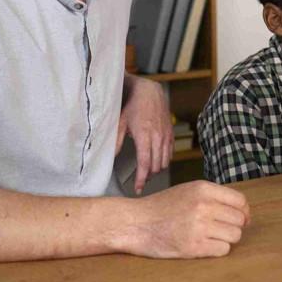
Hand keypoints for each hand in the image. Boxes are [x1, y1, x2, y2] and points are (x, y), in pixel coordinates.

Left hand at [116, 76, 172, 194]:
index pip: (145, 164)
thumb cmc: (133, 106)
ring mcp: (166, 135)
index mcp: (144, 135)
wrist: (150, 92)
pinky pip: (170, 154)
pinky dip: (164, 161)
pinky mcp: (171, 134)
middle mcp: (157, 137)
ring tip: (147, 173)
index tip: (138, 189)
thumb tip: (110, 158)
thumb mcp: (120, 122)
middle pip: (156, 166)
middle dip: (148, 177)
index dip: (141, 179)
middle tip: (140, 181)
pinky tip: (156, 161)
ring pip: (165, 162)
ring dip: (156, 170)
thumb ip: (116, 140)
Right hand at [124, 180, 251, 257]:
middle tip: (222, 229)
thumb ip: (213, 196)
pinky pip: (223, 250)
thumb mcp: (189, 190)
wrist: (136, 223)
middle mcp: (203, 206)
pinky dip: (218, 249)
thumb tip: (242, 210)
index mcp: (203, 189)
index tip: (240, 218)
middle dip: (234, 226)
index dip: (244, 211)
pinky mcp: (193, 247)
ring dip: (227, 238)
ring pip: (234, 235)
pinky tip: (205, 245)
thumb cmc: (162, 207)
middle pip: (240, 220)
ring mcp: (198, 227)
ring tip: (212, 237)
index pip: (240, 201)